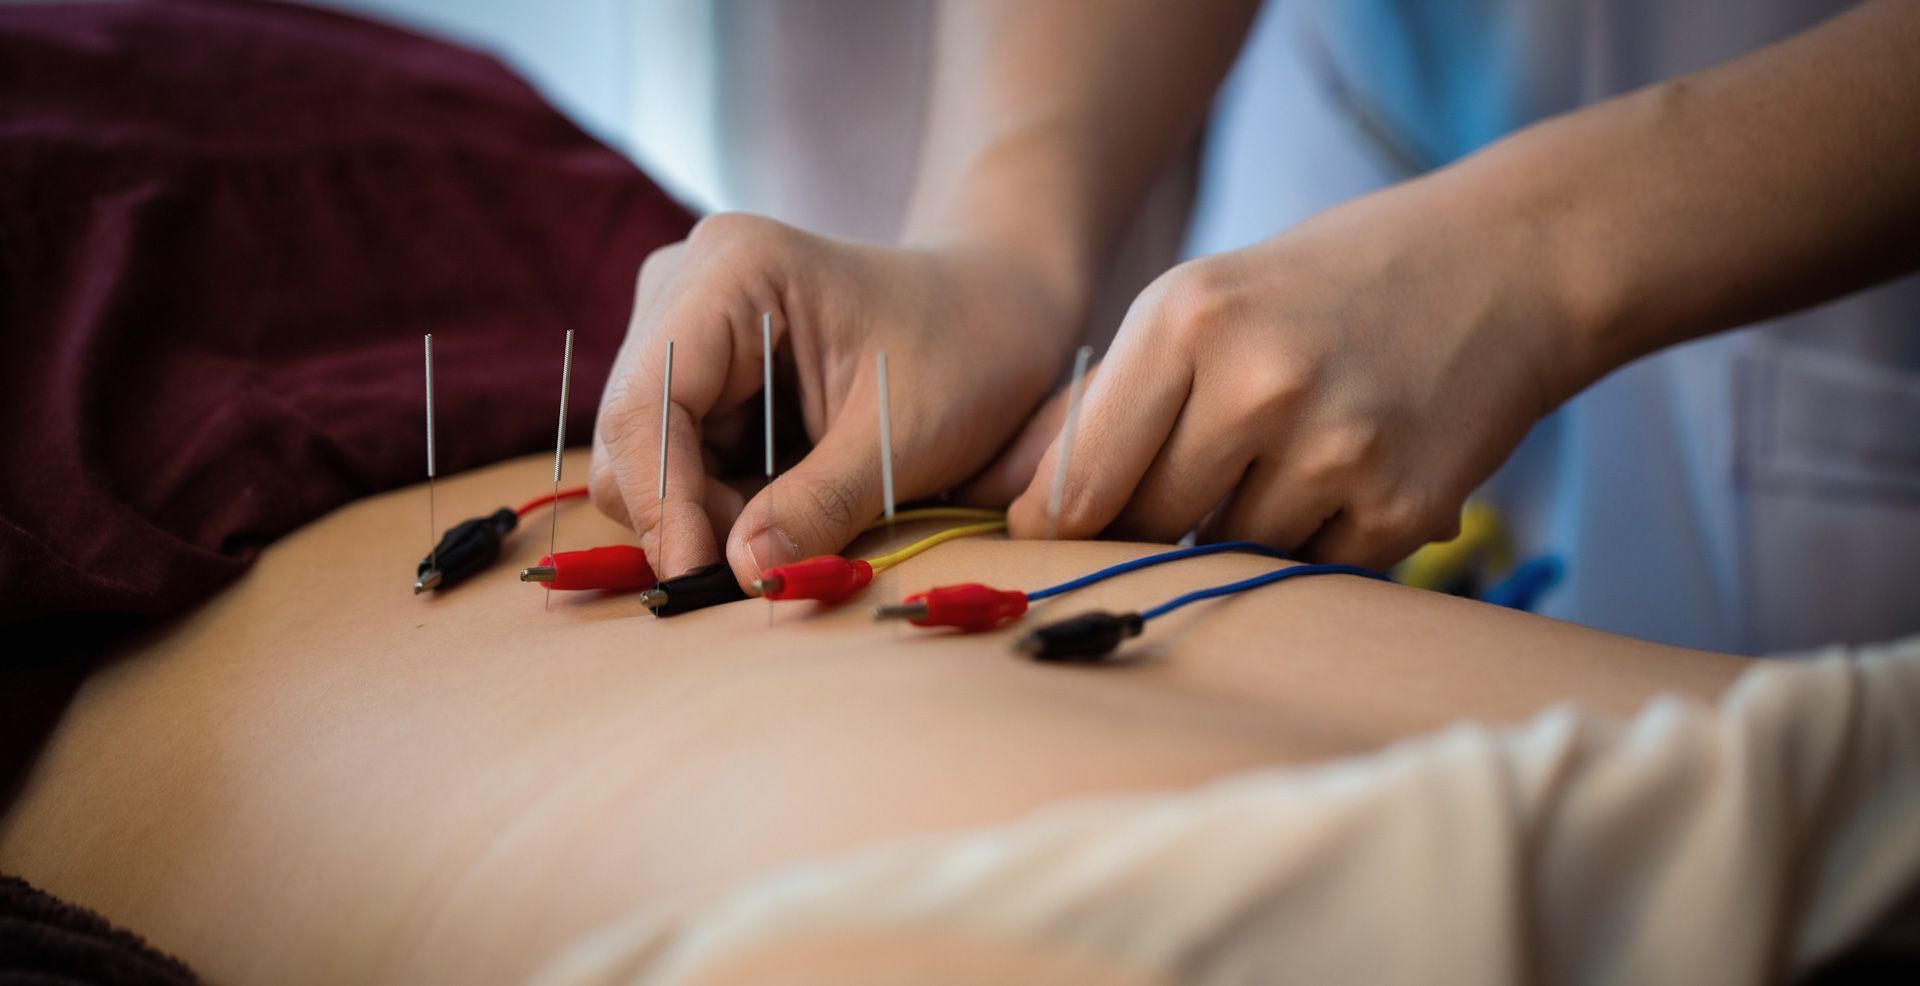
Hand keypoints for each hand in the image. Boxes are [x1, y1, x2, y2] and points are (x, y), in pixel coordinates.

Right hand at [590, 213, 1080, 586]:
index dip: (661, 501)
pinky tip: (791, 495)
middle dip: (687, 513)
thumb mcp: (904, 438)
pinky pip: (677, 457)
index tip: (696, 580)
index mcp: (733, 267)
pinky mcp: (696, 367)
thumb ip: (820, 506)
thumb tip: (741, 572)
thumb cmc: (967, 352)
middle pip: (630, 433)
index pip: (648, 402)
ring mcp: (681, 322)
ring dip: (709, 513)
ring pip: (646, 456)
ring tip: (803, 518)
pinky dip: (724, 499)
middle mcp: (684, 284)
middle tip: (768, 562)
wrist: (995, 310)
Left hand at [999, 178, 1578, 568]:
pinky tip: (1351, 472)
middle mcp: (1258, 382)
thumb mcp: (1202, 303)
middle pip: (1149, 525)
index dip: (1058, 525)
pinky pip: (1311, 570)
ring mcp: (1336, 451)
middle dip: (1156, 519)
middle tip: (1208, 466)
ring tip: (1294, 451)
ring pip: (1229, 555)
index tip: (1052, 540)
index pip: (1081, 480)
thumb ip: (1102, 403)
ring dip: (1241, 530)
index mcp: (1188, 319)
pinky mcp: (1400, 508)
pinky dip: (1317, 539)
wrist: (1505, 262)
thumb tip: (1009, 504)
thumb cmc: (1322, 288)